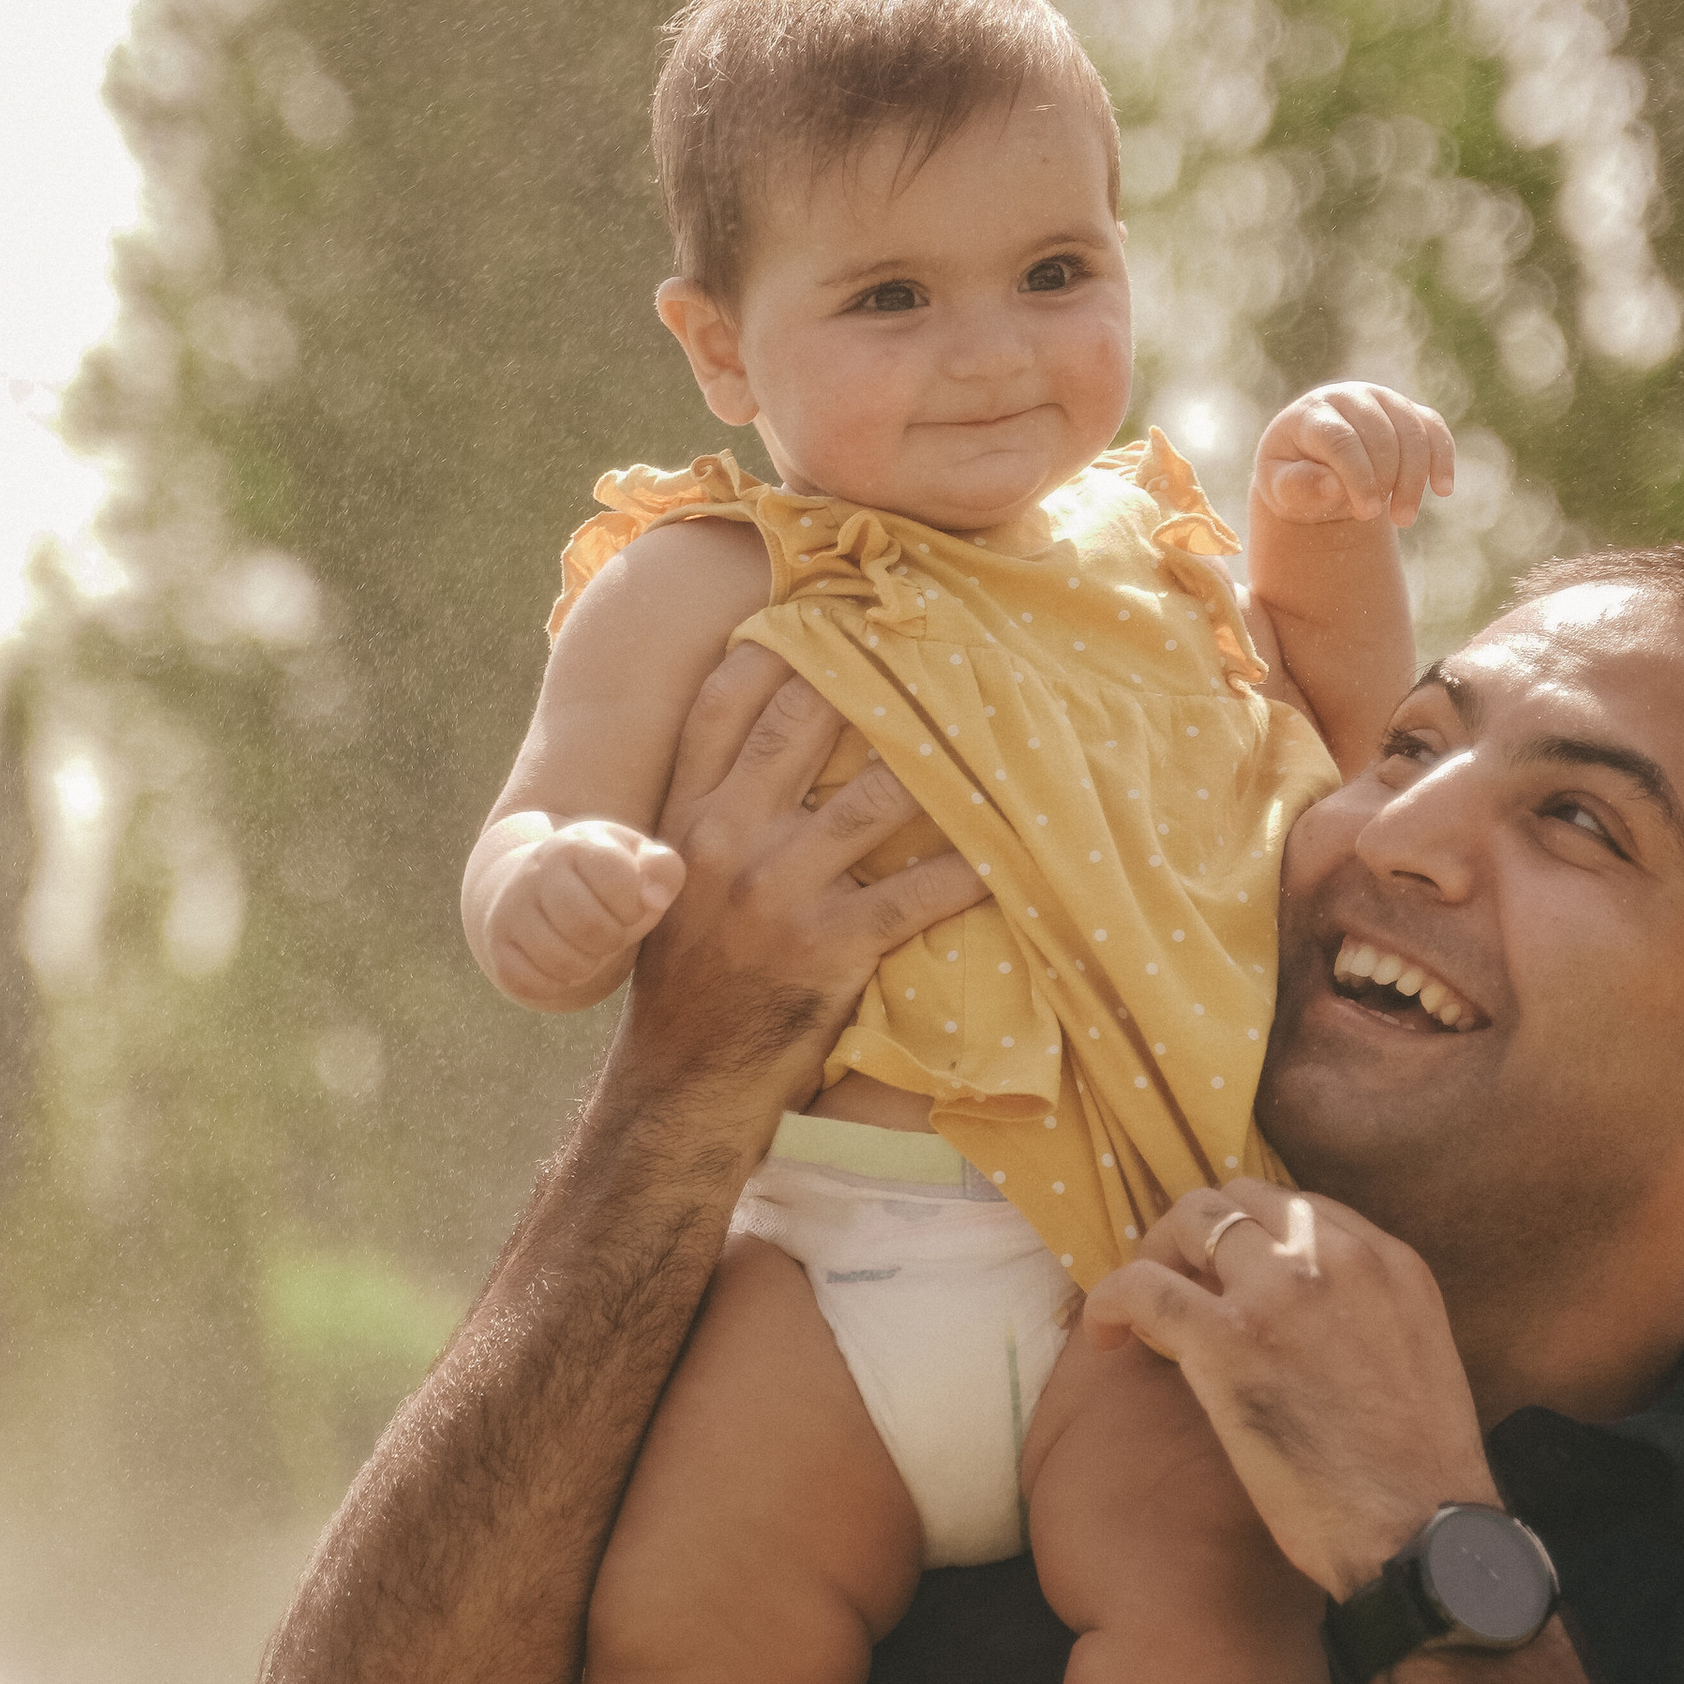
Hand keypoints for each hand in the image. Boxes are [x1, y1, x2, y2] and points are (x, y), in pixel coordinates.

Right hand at [483, 816, 686, 1006]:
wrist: (537, 885)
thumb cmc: (604, 879)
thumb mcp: (637, 862)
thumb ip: (663, 869)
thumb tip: (653, 899)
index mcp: (578, 844)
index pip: (619, 881)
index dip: (635, 906)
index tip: (628, 905)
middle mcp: (537, 871)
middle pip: (588, 925)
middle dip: (611, 939)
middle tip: (609, 933)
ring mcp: (511, 908)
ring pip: (559, 959)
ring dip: (586, 966)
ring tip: (587, 949)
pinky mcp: (497, 945)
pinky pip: (527, 982)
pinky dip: (554, 984)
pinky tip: (562, 966)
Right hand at [619, 642, 987, 1103]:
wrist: (684, 1079)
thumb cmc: (687, 972)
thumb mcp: (671, 879)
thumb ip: (711, 810)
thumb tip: (773, 734)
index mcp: (684, 818)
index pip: (720, 707)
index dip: (771, 647)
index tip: (820, 604)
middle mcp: (727, 840)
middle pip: (800, 725)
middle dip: (863, 673)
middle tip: (926, 635)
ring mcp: (780, 892)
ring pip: (873, 796)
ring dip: (934, 759)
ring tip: (986, 720)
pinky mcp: (832, 946)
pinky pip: (919, 890)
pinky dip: (970, 866)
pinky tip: (1012, 845)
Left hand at [1082, 1181, 1494, 1596]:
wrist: (1422, 1537)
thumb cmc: (1420, 1480)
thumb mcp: (1414, 1356)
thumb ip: (1364, 1315)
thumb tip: (1299, 1320)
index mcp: (1389, 1261)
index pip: (1299, 1206)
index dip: (1252, 1237)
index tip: (1228, 1277)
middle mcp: (1336, 1256)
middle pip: (1241, 1198)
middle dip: (1201, 1233)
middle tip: (1180, 1284)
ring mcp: (1280, 1291)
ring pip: (1191, 1220)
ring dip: (1159, 1254)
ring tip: (1143, 1308)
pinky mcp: (1227, 1338)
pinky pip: (1143, 1288)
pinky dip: (1111, 1303)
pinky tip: (1103, 1336)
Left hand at [1254, 384, 1453, 530]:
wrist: (1316, 464)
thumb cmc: (1295, 478)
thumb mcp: (1282, 489)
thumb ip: (1297, 486)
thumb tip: (1332, 484)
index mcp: (1311, 413)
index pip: (1341, 440)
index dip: (1358, 477)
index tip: (1367, 513)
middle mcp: (1349, 396)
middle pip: (1381, 436)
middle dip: (1388, 482)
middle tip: (1387, 521)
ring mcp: (1382, 399)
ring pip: (1411, 432)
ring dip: (1415, 478)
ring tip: (1405, 518)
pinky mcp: (1408, 410)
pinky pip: (1433, 428)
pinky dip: (1442, 457)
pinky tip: (1443, 490)